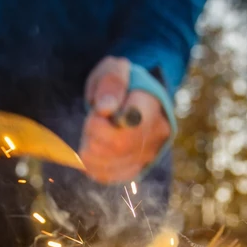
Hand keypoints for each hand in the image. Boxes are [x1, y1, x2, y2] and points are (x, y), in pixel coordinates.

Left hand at [79, 56, 171, 184]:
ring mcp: (148, 154)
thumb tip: (105, 108)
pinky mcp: (136, 169)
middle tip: (90, 121)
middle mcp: (156, 133)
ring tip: (92, 134)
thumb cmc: (122, 84)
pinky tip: (93, 150)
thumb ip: (112, 82)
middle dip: (93, 134)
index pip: (130, 120)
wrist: (133, 101)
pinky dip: (92, 164)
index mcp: (152, 104)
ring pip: (112, 163)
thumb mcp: (115, 70)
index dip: (104, 121)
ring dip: (90, 149)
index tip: (97, 111)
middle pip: (119, 145)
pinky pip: (109, 176)